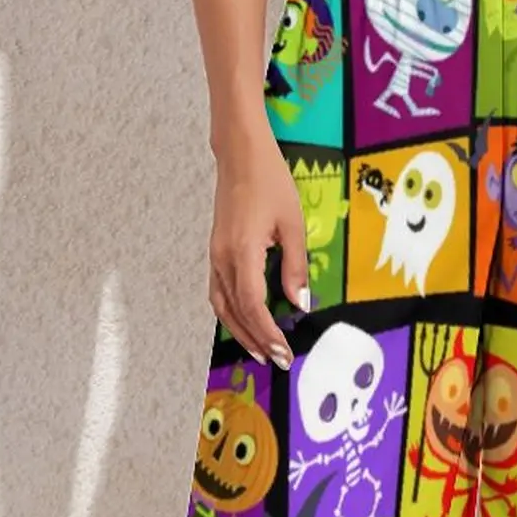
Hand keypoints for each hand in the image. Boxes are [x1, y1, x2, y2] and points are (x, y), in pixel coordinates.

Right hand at [209, 131, 310, 368]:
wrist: (239, 154)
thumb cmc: (269, 181)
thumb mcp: (292, 224)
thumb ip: (295, 267)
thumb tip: (300, 303)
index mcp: (242, 252)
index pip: (253, 306)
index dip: (268, 334)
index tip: (284, 352)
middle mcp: (223, 259)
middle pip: (236, 313)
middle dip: (257, 341)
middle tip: (278, 362)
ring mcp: (215, 256)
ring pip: (222, 307)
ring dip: (240, 333)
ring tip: (259, 352)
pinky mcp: (216, 253)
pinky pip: (219, 293)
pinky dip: (231, 314)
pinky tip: (245, 325)